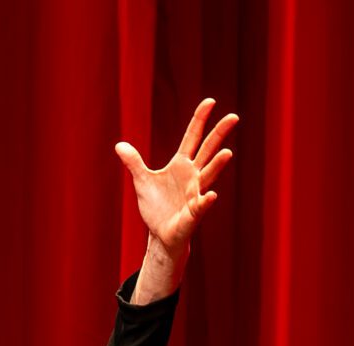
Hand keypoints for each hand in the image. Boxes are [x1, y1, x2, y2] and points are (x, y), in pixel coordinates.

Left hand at [116, 98, 237, 254]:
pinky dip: (206, 201)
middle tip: (234, 116)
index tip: (210, 101)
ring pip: (208, 176)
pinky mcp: (193, 213)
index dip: (200, 119)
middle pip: (208, 150)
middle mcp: (193, 176)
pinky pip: (200, 206)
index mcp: (181, 164)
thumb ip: (134, 163)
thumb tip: (119, 145)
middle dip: (219, 134)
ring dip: (217, 165)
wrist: (160, 236)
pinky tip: (211, 196)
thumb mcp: (142, 181)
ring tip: (227, 153)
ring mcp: (195, 193)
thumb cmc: (156, 208)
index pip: (193, 137)